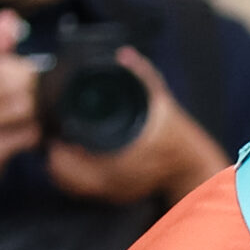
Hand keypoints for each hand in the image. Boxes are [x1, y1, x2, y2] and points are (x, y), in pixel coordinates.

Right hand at [0, 8, 41, 212]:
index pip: (3, 65)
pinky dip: (36, 138)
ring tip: (42, 123)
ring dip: (39, 116)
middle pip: (14, 84)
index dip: (28, 74)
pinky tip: (35, 141)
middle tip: (47, 105)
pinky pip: (23, 137)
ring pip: (22, 108)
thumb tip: (10, 17)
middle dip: (36, 94)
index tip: (38, 87)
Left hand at [48, 44, 227, 207]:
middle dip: (55, 154)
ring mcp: (115, 192)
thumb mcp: (162, 101)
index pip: (67, 160)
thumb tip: (124, 55)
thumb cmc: (178, 136)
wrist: (194, 164)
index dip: (56, 144)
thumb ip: (143, 76)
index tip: (55, 131)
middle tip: (55, 135)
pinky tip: (76, 161)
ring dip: (61, 167)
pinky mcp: (117, 195)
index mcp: (119, 162)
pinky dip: (74, 178)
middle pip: (62, 174)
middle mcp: (114, 182)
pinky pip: (82, 191)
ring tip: (62, 146)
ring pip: (70, 185)